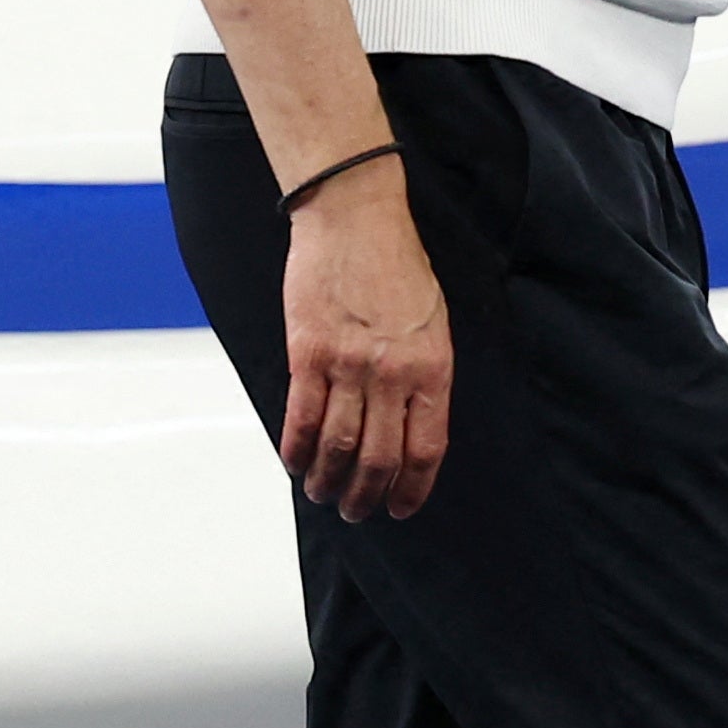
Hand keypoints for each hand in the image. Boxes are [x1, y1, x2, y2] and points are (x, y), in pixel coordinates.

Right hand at [275, 163, 450, 518]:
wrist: (355, 217)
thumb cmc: (396, 264)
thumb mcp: (433, 323)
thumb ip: (423, 376)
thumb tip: (409, 426)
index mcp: (432, 369)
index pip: (426, 449)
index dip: (412, 488)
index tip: (401, 508)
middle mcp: (393, 373)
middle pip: (380, 457)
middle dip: (367, 495)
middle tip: (356, 510)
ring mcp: (349, 364)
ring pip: (338, 445)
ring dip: (328, 479)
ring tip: (321, 493)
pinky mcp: (308, 352)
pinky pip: (302, 416)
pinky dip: (296, 447)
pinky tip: (294, 462)